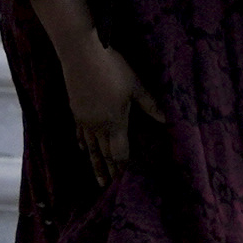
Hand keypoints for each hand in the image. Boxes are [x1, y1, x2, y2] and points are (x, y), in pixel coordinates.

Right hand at [52, 29, 161, 174]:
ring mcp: (84, 120)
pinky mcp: (75, 111)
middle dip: (109, 171)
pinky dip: (82, 145)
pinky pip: (79, 134)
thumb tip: (167, 120)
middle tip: (110, 187)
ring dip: (94, 164)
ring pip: (90, 148)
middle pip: (104, 154)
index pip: (120, 152)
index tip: (125, 180)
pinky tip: (82, 150)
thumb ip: (150, 105)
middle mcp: (98, 126)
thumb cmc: (113, 68)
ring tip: (97, 180)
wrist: (81, 55)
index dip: (123, 166)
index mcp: (115, 122)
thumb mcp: (136, 85)